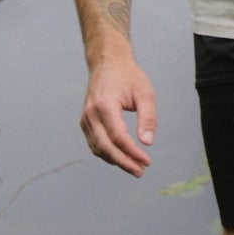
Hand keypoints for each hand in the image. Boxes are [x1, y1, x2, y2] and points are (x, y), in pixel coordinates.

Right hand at [81, 54, 156, 175]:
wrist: (107, 63)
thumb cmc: (128, 76)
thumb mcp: (145, 93)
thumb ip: (148, 118)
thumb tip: (147, 143)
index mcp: (105, 105)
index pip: (118, 137)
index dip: (132, 152)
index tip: (147, 161)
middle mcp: (91, 114)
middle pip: (105, 147)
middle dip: (123, 162)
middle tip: (140, 171)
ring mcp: (85, 118)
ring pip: (98, 148)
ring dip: (116, 161)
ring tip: (134, 167)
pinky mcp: (85, 122)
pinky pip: (95, 143)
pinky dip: (108, 153)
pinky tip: (122, 157)